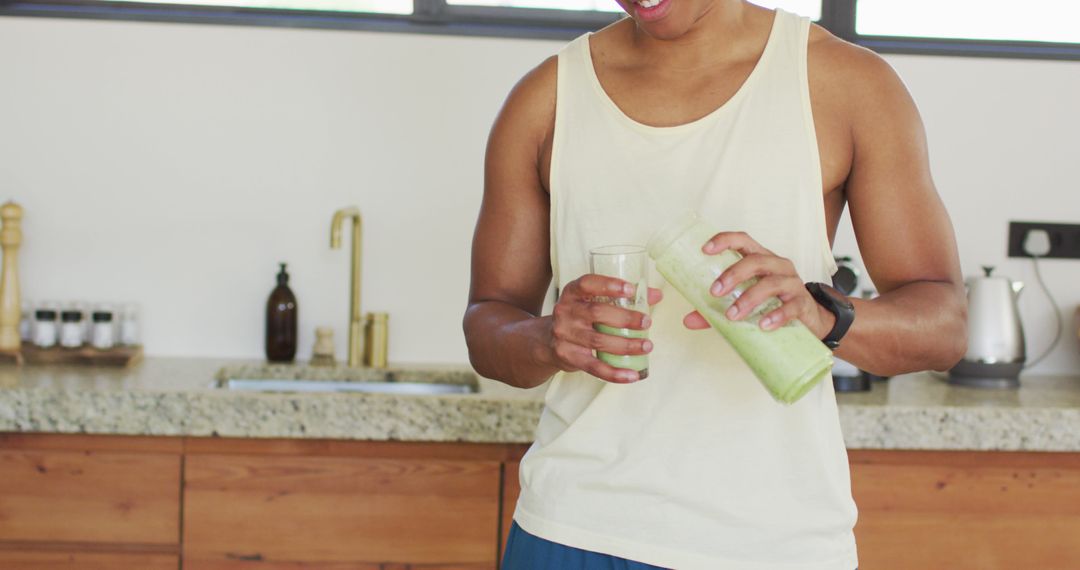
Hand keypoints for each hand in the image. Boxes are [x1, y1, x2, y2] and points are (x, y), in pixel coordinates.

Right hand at [547, 275, 662, 382]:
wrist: (547, 342)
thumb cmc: (579, 318)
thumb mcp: (592, 301)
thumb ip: (623, 297)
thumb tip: (656, 295)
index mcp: (572, 293)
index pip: (587, 284)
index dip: (608, 285)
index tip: (630, 289)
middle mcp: (565, 311)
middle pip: (596, 313)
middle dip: (625, 318)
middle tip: (647, 322)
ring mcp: (564, 335)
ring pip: (598, 341)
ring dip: (626, 345)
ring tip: (646, 346)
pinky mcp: (568, 356)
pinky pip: (594, 367)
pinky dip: (615, 373)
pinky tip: (632, 374)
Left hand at [682, 232, 835, 338]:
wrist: (808, 320)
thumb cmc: (771, 304)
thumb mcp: (742, 304)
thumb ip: (715, 312)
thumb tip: (688, 320)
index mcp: (760, 259)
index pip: (742, 241)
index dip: (725, 240)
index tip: (705, 249)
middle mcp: (777, 265)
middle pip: (755, 260)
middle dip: (733, 274)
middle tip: (715, 292)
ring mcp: (792, 283)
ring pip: (771, 282)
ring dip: (749, 298)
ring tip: (732, 315)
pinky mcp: (802, 302)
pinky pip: (791, 306)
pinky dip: (776, 315)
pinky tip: (763, 325)